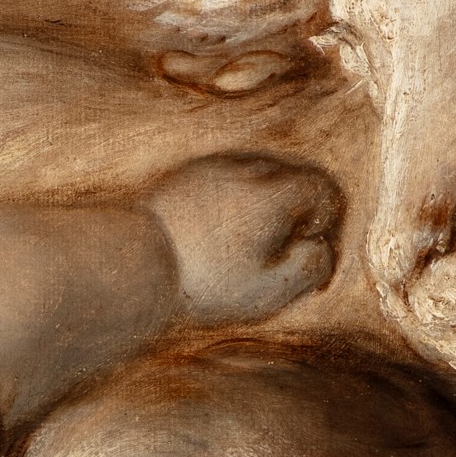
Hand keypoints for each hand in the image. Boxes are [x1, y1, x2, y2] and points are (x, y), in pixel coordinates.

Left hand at [145, 152, 342, 323]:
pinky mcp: (184, 175)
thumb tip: (322, 248)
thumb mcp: (269, 289)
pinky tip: (214, 233)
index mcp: (275, 194)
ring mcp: (212, 167)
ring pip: (257, 173)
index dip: (325, 222)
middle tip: (278, 249)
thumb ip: (311, 266)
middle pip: (292, 176)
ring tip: (244, 243)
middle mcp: (246, 169)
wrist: (130, 262)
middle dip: (297, 209)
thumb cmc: (204, 281)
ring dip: (264, 201)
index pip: (323, 190)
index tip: (306, 250)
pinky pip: (225, 178)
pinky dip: (232, 198)